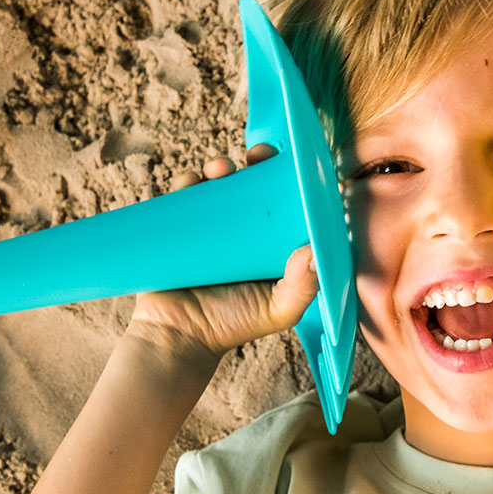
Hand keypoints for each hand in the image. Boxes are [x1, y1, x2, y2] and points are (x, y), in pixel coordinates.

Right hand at [126, 143, 319, 362]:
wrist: (179, 337)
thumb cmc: (234, 325)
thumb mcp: (279, 310)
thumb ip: (303, 286)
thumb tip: (314, 251)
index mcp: (271, 244)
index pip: (286, 204)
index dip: (292, 181)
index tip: (295, 166)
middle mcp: (243, 230)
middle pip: (252, 185)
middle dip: (256, 164)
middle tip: (257, 156)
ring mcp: (209, 226)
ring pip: (217, 184)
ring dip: (219, 166)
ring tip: (219, 169)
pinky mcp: (178, 227)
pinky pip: (181, 197)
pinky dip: (185, 182)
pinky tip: (190, 181)